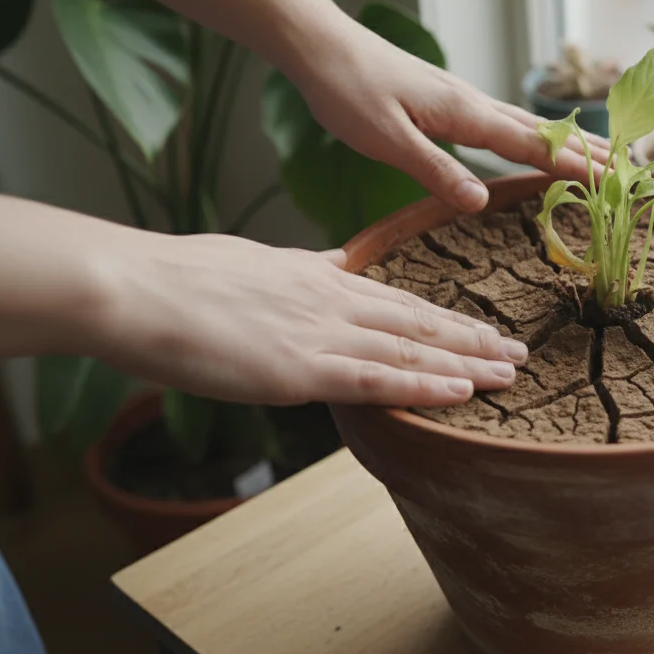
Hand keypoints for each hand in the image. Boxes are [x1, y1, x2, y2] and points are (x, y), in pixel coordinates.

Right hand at [88, 231, 525, 407]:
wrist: (135, 290)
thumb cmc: (178, 278)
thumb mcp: (253, 261)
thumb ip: (298, 269)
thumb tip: (328, 263)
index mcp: (318, 278)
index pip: (397, 300)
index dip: (444, 318)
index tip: (480, 328)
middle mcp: (332, 301)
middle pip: (419, 322)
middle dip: (473, 339)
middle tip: (519, 352)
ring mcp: (322, 334)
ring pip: (412, 350)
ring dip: (467, 364)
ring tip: (511, 373)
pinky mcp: (303, 369)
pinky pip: (380, 379)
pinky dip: (426, 386)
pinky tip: (463, 393)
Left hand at [286, 16, 611, 213]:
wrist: (322, 47)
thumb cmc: (348, 91)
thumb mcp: (386, 140)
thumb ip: (435, 171)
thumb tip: (479, 203)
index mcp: (465, 115)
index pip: (534, 146)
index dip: (577, 167)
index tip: (616, 183)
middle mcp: (475, 104)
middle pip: (547, 133)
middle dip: (592, 154)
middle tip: (634, 175)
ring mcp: (466, 101)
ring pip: (533, 126)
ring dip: (572, 144)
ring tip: (607, 160)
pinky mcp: (453, 102)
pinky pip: (511, 124)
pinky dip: (541, 138)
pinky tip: (544, 146)